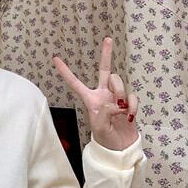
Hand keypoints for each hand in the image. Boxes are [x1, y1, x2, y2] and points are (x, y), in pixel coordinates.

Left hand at [52, 37, 138, 151]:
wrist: (120, 148)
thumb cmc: (105, 140)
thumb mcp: (99, 128)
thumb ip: (103, 112)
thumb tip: (114, 101)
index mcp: (90, 100)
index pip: (75, 83)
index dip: (65, 72)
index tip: (55, 58)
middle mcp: (102, 95)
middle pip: (105, 70)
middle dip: (106, 54)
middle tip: (108, 39)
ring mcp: (116, 97)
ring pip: (118, 81)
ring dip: (120, 92)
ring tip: (120, 110)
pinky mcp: (128, 102)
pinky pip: (132, 95)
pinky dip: (132, 105)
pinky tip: (129, 116)